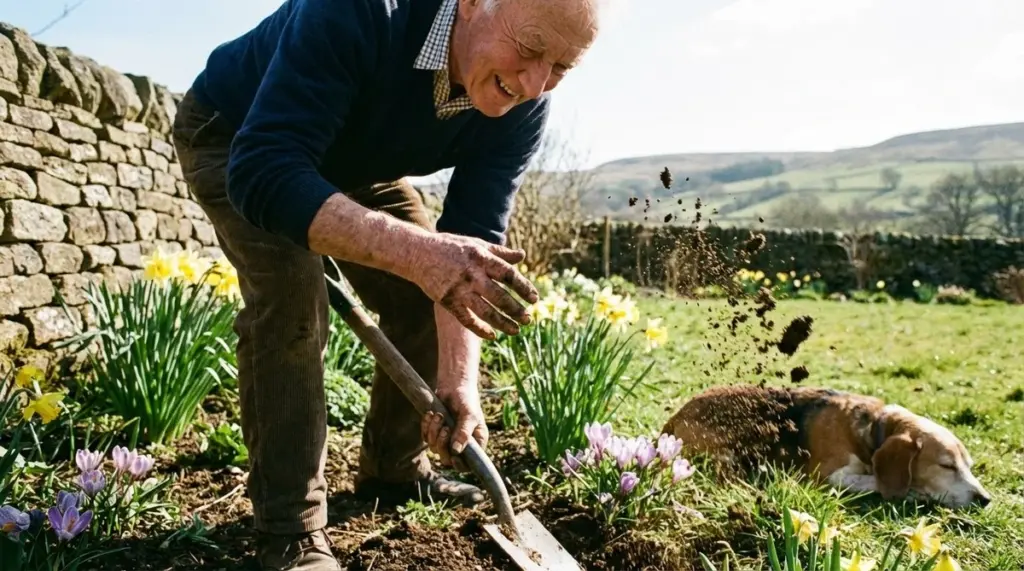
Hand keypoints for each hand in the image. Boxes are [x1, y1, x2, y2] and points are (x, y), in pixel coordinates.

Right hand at [411, 233, 537, 339]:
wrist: (418, 253)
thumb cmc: (451, 247)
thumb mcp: (476, 244)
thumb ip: (499, 252)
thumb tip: (522, 256)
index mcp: (481, 258)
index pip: (508, 275)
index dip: (523, 287)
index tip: (534, 299)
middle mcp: (472, 274)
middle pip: (499, 296)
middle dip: (516, 310)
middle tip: (528, 320)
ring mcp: (459, 289)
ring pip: (485, 311)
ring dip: (503, 323)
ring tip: (516, 331)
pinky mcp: (447, 300)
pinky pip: (466, 319)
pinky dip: (480, 329)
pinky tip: (492, 335)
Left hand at [421, 387, 487, 472]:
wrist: (454, 385)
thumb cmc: (466, 399)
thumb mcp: (469, 415)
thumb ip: (464, 433)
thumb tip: (456, 451)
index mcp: (475, 443)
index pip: (467, 464)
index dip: (459, 464)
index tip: (453, 454)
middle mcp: (461, 444)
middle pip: (447, 459)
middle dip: (442, 445)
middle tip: (445, 428)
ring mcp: (447, 439)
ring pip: (435, 448)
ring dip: (434, 431)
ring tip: (439, 415)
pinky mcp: (435, 432)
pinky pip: (426, 438)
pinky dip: (426, 426)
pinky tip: (431, 414)